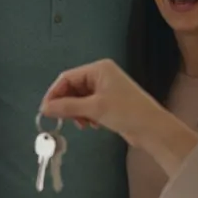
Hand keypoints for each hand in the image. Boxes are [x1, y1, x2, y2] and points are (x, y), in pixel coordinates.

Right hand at [38, 59, 166, 142]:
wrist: (152, 129)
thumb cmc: (127, 112)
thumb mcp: (94, 108)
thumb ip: (67, 107)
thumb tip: (45, 108)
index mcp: (99, 69)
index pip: (67, 78)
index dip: (54, 94)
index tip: (46, 110)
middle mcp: (101, 76)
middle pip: (72, 88)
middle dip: (67, 105)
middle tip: (64, 119)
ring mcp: (106, 89)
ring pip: (79, 99)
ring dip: (77, 112)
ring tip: (83, 124)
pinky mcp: (109, 102)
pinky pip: (88, 106)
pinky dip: (86, 115)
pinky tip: (92, 125)